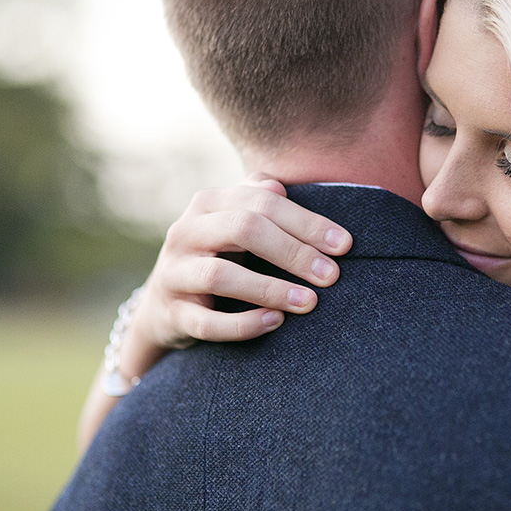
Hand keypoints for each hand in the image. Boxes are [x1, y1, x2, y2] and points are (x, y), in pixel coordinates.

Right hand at [78, 175, 351, 451]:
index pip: (262, 201)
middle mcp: (185, 232)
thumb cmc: (218, 255)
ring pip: (221, 275)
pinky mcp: (171, 314)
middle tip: (332, 275)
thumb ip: (260, 200)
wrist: (165, 306)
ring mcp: (174, 273)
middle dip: (293, 251)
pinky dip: (243, 324)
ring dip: (270, 288)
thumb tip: (283, 186)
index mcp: (208, 204)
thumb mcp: (236, 222)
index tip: (345, 245)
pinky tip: (275, 322)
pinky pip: (206, 322)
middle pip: (243, 229)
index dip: (306, 221)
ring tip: (309, 302)